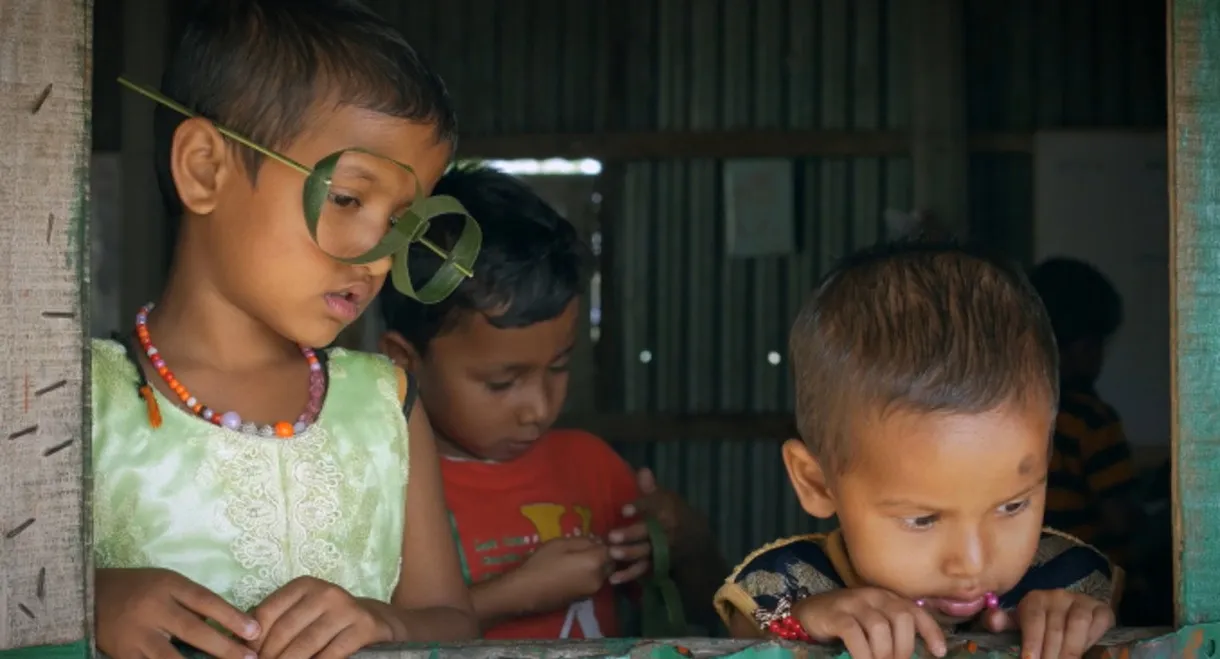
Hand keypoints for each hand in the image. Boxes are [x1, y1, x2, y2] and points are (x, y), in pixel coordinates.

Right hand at [95, 567, 259, 658]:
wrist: (89, 597)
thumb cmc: (139, 589)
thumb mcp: (166, 584)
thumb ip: (192, 602)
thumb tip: (226, 626)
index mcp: (167, 585)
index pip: (205, 601)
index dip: (232, 617)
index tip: (255, 631)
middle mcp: (152, 609)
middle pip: (193, 630)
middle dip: (224, 648)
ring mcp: (136, 635)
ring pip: (171, 658)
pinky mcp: (124, 655)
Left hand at [249, 576, 392, 658]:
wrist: (376, 620)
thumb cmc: (329, 620)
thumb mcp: (303, 613)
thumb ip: (275, 625)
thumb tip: (241, 647)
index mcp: (303, 586)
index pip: (267, 613)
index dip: (252, 640)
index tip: (248, 658)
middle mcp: (325, 592)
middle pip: (284, 631)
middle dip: (268, 657)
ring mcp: (346, 609)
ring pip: (305, 645)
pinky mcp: (363, 627)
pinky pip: (331, 654)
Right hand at [511, 536, 614, 613]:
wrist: (526, 592)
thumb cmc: (542, 564)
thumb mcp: (560, 544)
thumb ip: (583, 541)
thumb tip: (596, 541)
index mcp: (594, 562)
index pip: (609, 549)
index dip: (601, 542)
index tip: (590, 538)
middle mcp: (598, 578)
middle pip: (609, 563)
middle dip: (602, 555)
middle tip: (585, 549)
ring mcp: (592, 591)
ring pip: (602, 574)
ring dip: (596, 566)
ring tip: (577, 560)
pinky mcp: (584, 598)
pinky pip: (593, 582)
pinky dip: (589, 575)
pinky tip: (573, 572)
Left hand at [608, 468, 702, 582]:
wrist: (696, 541)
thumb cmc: (674, 514)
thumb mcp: (667, 498)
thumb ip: (651, 488)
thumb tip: (642, 470)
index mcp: (667, 510)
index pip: (654, 506)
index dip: (640, 507)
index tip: (624, 510)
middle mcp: (665, 530)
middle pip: (647, 532)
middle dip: (630, 535)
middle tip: (612, 536)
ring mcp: (661, 549)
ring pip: (645, 552)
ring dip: (629, 554)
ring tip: (612, 554)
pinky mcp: (657, 564)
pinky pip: (643, 570)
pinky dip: (629, 575)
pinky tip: (613, 579)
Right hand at [791, 588, 946, 658]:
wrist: (808, 613)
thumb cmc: (845, 621)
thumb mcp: (872, 621)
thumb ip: (892, 631)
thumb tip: (911, 655)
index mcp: (887, 598)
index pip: (915, 611)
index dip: (931, 631)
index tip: (938, 653)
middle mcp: (873, 596)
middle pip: (902, 617)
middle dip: (905, 647)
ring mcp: (853, 603)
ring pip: (880, 627)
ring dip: (884, 654)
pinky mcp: (835, 615)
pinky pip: (854, 634)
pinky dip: (862, 654)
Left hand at [983, 589, 1114, 658]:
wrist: (1073, 613)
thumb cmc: (1042, 623)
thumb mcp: (1020, 623)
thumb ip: (1003, 622)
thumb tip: (991, 620)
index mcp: (1035, 600)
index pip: (1033, 621)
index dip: (1032, 643)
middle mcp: (1058, 596)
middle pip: (1055, 627)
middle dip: (1051, 653)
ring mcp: (1081, 601)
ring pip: (1077, 624)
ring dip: (1071, 649)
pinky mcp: (1101, 610)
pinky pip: (1098, 623)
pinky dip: (1093, 638)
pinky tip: (1087, 652)